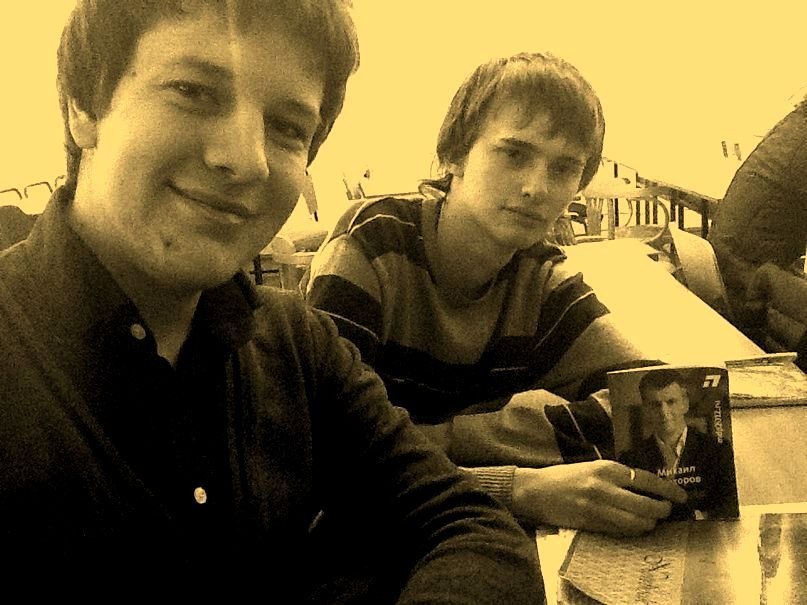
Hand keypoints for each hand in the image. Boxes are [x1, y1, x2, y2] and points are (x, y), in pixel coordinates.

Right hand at [512, 460, 687, 535]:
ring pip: (637, 523)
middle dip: (662, 511)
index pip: (647, 480)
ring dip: (649, 523)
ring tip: (652, 520)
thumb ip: (617, 476)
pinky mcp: (593, 524)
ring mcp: (599, 508)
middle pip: (646, 505)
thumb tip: (648, 487)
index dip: (668, 490)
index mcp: (607, 469)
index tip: (682, 496)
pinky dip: (633, 530)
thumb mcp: (593, 468)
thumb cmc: (565, 477)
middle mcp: (605, 488)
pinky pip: (622, 531)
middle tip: (667, 510)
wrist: (536, 491)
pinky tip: (635, 526)